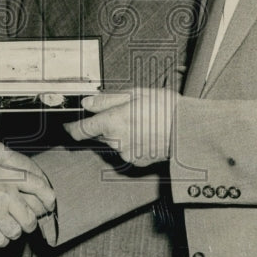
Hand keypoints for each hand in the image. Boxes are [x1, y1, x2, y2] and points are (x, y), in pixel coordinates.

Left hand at [64, 88, 178, 166]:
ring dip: (119, 133)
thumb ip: (107, 100)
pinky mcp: (136, 162)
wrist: (188, 131)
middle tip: (123, 113)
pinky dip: (131, 142)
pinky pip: (126, 150)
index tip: (68, 125)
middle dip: (104, 124)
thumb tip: (87, 103)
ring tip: (140, 121)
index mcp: (113, 121)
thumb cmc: (165, 108)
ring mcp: (126, 153)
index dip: (71, 128)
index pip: (81, 130)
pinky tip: (146, 133)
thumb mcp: (135, 94)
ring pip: (113, 142)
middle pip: (98, 134)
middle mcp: (116, 140)